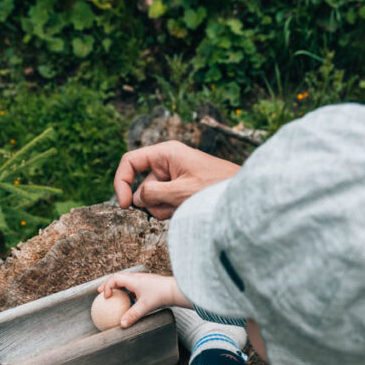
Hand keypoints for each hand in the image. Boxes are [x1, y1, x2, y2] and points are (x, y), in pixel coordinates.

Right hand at [97, 272, 186, 327]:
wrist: (177, 290)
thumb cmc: (161, 295)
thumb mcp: (145, 307)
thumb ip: (132, 315)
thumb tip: (122, 325)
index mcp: (133, 280)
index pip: (115, 278)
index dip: (107, 286)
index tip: (105, 297)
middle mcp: (137, 278)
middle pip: (118, 277)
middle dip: (108, 284)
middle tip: (101, 293)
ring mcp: (142, 281)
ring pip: (125, 281)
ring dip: (117, 287)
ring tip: (112, 297)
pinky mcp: (147, 285)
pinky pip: (133, 286)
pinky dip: (126, 292)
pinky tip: (128, 301)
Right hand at [113, 141, 239, 219]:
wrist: (242, 196)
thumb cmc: (217, 188)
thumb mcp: (181, 192)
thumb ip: (154, 194)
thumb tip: (137, 199)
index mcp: (166, 153)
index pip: (130, 162)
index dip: (121, 182)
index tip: (124, 206)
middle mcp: (167, 163)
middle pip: (142, 186)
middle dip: (154, 202)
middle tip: (174, 206)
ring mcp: (174, 178)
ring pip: (153, 199)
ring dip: (165, 209)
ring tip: (186, 207)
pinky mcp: (180, 191)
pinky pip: (165, 204)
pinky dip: (173, 211)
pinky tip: (189, 210)